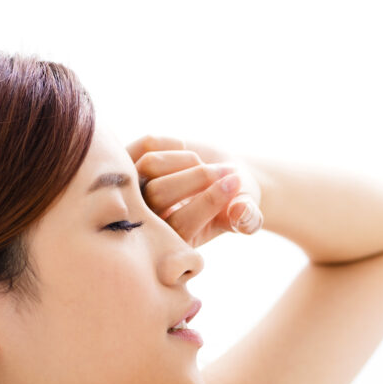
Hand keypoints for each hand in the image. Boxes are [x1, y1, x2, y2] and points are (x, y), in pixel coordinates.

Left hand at [126, 135, 263, 246]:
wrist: (223, 174)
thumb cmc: (236, 199)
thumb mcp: (247, 211)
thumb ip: (248, 218)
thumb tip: (242, 211)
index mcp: (173, 241)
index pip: (180, 224)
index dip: (208, 202)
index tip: (234, 183)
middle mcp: (148, 217)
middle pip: (158, 193)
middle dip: (198, 177)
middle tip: (227, 171)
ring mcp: (136, 187)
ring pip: (150, 164)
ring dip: (187, 159)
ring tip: (204, 163)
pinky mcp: (134, 161)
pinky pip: (148, 144)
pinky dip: (173, 142)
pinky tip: (185, 150)